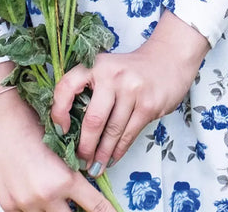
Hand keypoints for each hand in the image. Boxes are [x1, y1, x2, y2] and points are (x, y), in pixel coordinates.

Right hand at [0, 82, 115, 211]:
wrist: (0, 118)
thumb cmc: (32, 122)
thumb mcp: (61, 146)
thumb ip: (72, 169)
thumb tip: (84, 182)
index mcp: (64, 179)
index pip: (94, 206)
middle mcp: (46, 196)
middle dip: (77, 210)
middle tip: (77, 200)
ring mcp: (25, 204)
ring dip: (55, 207)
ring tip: (52, 189)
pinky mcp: (8, 205)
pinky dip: (34, 206)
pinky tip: (32, 189)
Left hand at [51, 12, 208, 174]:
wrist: (169, 59)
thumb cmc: (130, 70)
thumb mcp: (107, 69)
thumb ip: (90, 90)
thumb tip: (70, 129)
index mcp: (96, 65)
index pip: (67, 86)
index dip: (58, 111)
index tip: (60, 131)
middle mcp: (113, 75)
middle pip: (93, 119)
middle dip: (85, 146)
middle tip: (80, 161)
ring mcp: (133, 90)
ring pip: (112, 131)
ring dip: (102, 154)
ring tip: (95, 167)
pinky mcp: (149, 105)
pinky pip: (129, 134)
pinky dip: (118, 151)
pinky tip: (112, 159)